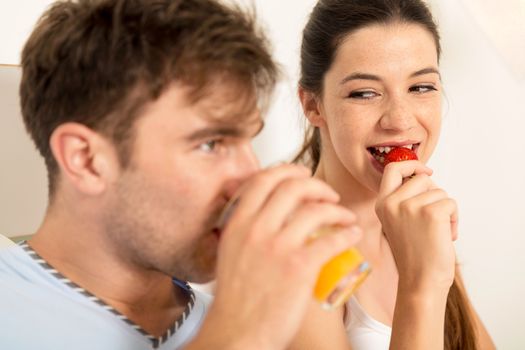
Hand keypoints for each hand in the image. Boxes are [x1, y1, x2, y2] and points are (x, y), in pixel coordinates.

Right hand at [191, 164, 361, 349]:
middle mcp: (256, 229)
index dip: (287, 170)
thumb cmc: (235, 300)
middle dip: (317, 185)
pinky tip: (353, 234)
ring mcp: (278, 247)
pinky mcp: (299, 267)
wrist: (237, 334)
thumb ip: (245, 229)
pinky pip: (332, 239)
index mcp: (238, 224)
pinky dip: (347, 233)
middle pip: (293, 187)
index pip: (263, 180)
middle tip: (329, 195)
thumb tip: (265, 213)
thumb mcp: (230, 253)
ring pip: (316, 210)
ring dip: (338, 209)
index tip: (302, 173)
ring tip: (346, 216)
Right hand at [375, 161, 456, 292]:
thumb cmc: (414, 255)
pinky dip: (454, 219)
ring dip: (445, 209)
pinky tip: (446, 236)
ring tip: (438, 231)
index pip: (392, 168)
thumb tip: (425, 176)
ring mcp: (409, 206)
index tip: (426, 172)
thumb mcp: (399, 222)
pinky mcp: (430, 212)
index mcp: (381, 204)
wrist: (420, 281)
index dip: (411, 165)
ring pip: (439, 191)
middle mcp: (391, 202)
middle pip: (421, 178)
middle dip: (434, 194)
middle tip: (433, 218)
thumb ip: (404, 199)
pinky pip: (450, 202)